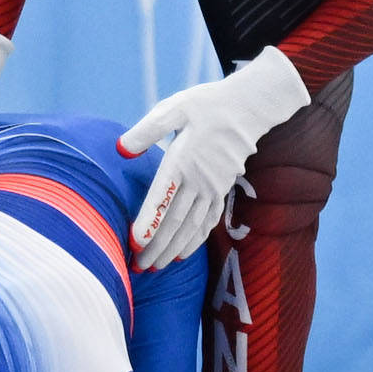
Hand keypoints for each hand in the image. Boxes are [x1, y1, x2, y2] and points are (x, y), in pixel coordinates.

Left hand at [122, 46, 310, 267]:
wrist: (251, 105)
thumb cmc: (208, 104)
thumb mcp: (174, 108)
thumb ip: (147, 130)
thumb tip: (121, 149)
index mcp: (183, 161)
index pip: (163, 198)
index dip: (149, 222)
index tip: (135, 243)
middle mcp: (200, 179)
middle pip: (176, 220)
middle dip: (156, 246)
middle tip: (139, 267)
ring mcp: (214, 187)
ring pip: (192, 225)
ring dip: (174, 248)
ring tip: (157, 266)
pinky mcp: (223, 187)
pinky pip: (209, 220)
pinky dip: (196, 239)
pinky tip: (184, 252)